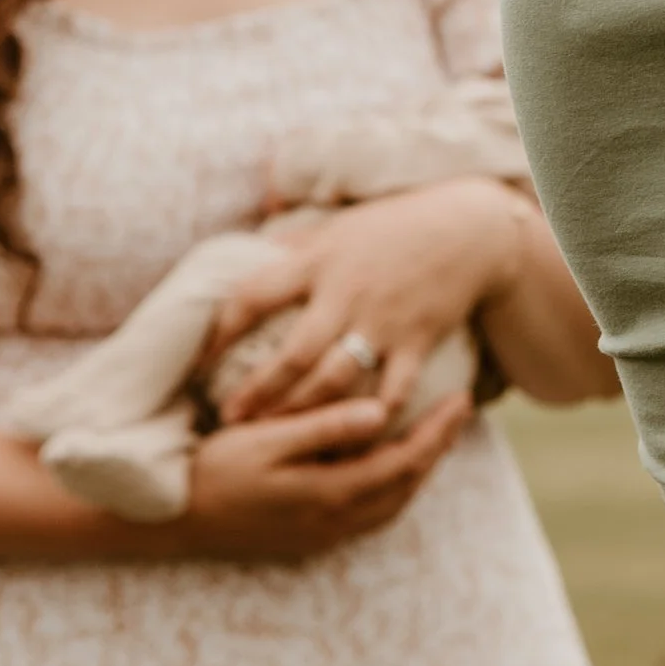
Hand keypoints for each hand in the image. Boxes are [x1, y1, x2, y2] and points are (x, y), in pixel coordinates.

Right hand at [168, 388, 471, 560]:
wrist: (175, 521)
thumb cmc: (216, 469)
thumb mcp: (268, 438)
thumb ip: (325, 426)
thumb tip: (380, 412)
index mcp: (330, 494)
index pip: (404, 462)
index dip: (438, 432)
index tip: (462, 399)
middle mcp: (335, 521)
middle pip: (407, 486)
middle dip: (438, 448)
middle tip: (460, 411)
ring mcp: (323, 535)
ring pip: (392, 504)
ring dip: (418, 469)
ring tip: (434, 433)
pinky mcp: (311, 538)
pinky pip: (370, 513)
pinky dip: (393, 486)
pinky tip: (389, 464)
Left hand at [208, 181, 524, 431]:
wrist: (467, 230)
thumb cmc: (396, 226)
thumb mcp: (339, 226)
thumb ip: (296, 247)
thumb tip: (251, 254)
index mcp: (318, 261)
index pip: (254, 295)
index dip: (219, 329)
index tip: (197, 359)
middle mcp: (346, 293)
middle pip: (292, 354)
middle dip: (258, 392)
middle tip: (229, 420)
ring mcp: (383, 321)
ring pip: (335, 380)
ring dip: (303, 412)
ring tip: (278, 435)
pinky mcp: (417, 341)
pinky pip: (392, 390)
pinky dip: (372, 417)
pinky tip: (351, 440)